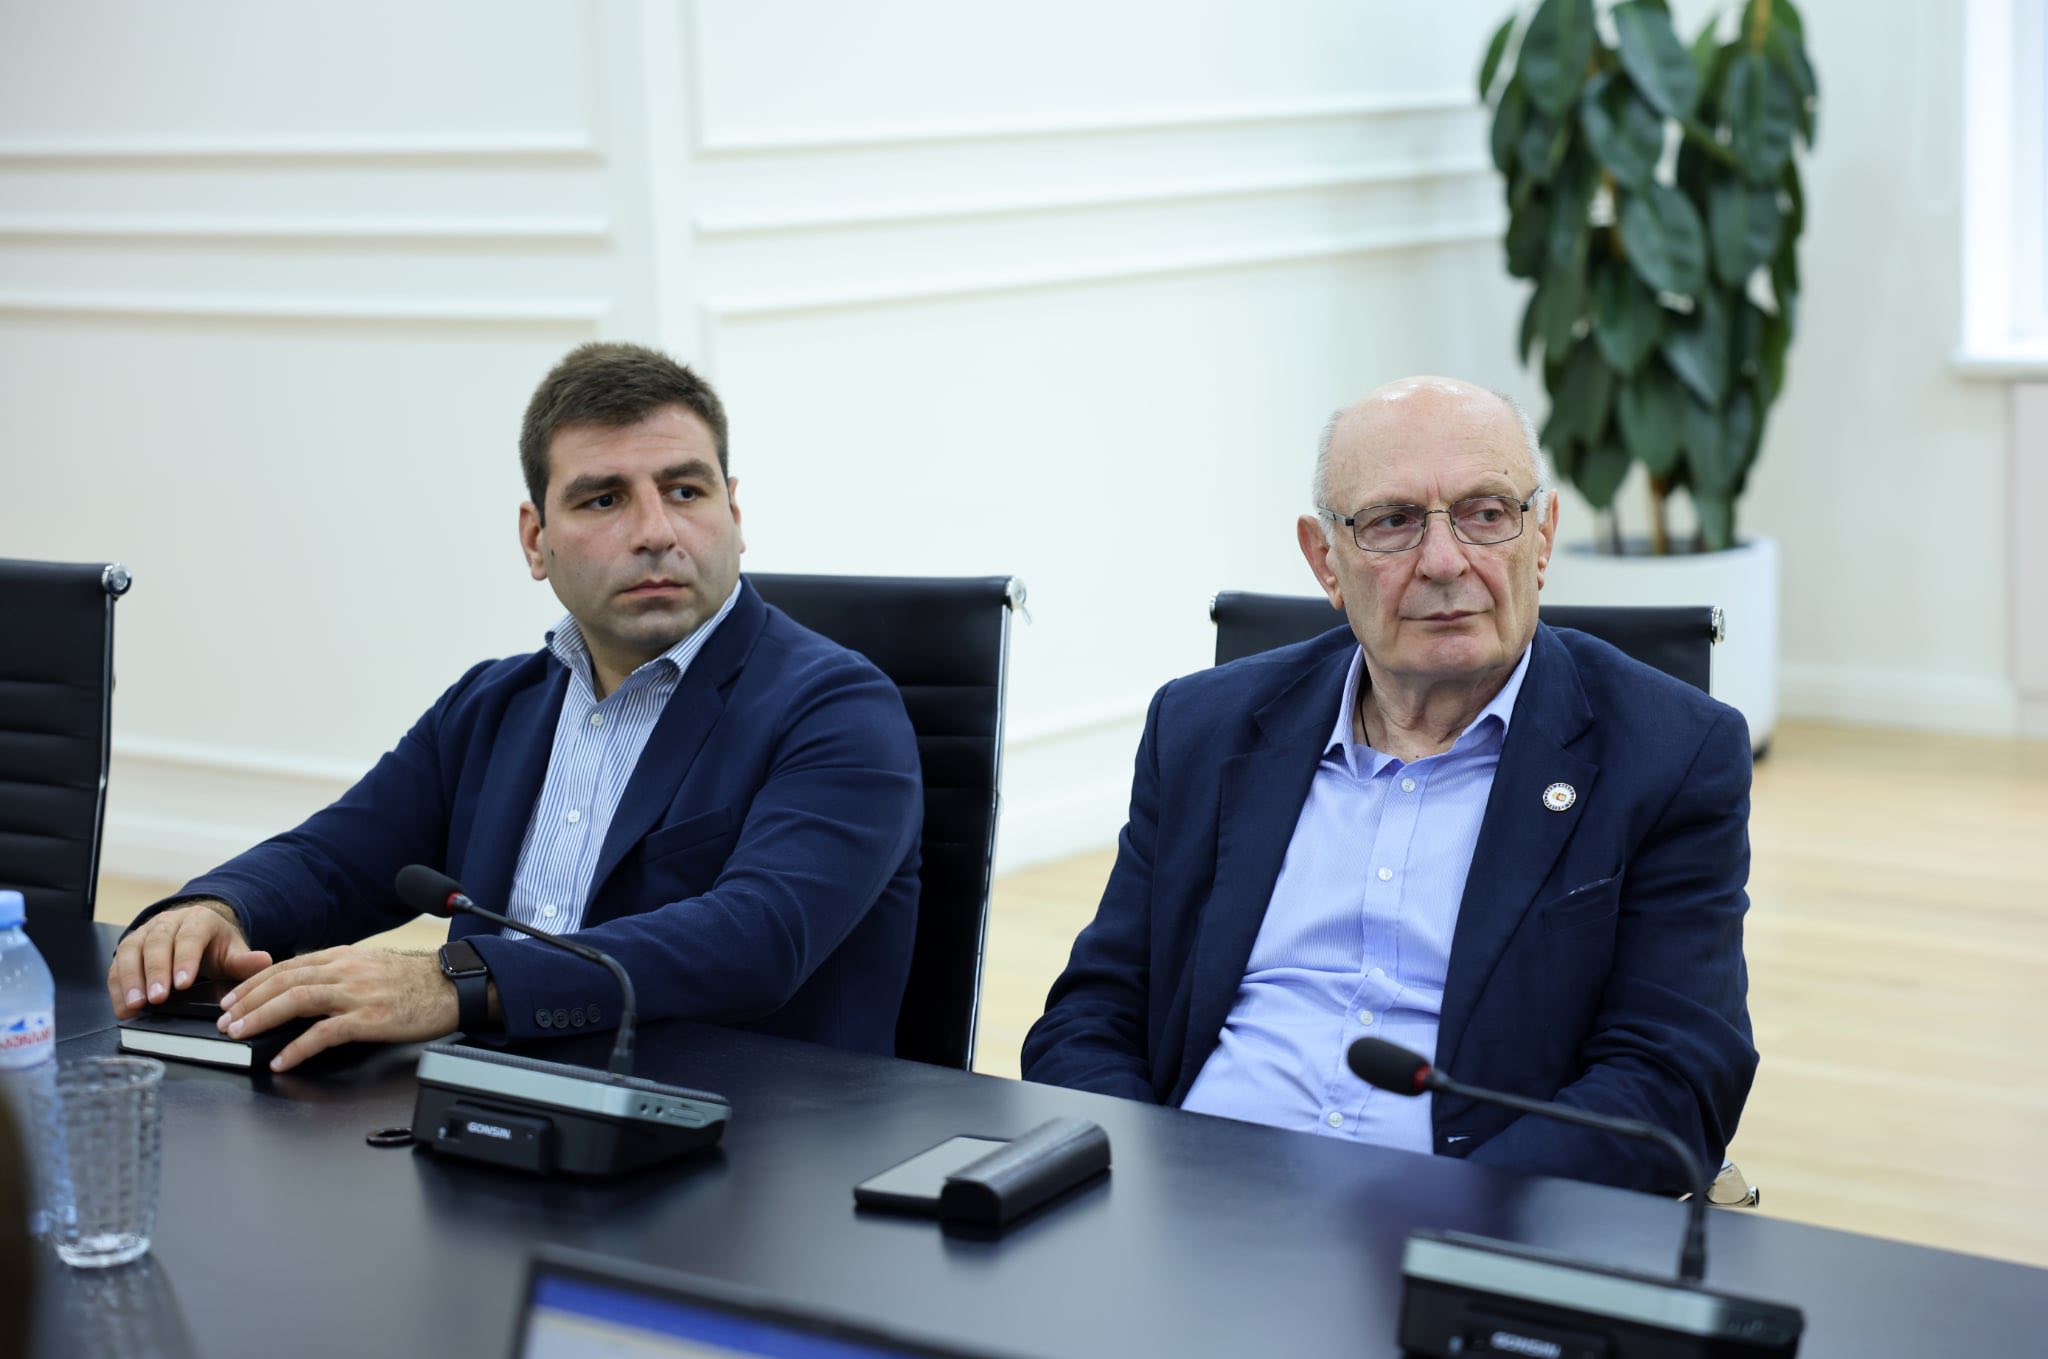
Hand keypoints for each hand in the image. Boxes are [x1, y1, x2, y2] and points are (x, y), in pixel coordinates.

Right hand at [108, 901, 273, 1018]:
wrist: (197, 932)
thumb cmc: (215, 945)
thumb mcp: (233, 951)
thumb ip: (245, 961)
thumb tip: (263, 961)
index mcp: (198, 920)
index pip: (190, 937)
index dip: (185, 959)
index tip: (183, 984)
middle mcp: (167, 922)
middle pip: (157, 943)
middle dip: (155, 972)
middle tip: (156, 998)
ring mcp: (144, 933)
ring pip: (131, 952)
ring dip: (131, 980)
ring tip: (136, 1005)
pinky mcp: (128, 948)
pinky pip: (117, 966)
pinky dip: (118, 987)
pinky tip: (123, 1007)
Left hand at [216, 948, 457, 1071]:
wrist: (454, 986)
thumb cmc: (417, 981)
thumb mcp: (372, 967)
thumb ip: (340, 974)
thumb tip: (307, 988)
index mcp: (344, 957)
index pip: (287, 966)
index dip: (253, 983)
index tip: (232, 998)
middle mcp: (346, 971)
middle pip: (284, 980)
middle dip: (247, 1000)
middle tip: (225, 1020)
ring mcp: (357, 994)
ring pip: (297, 1000)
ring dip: (261, 1017)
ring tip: (239, 1033)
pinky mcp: (370, 1019)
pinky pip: (324, 1033)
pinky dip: (297, 1047)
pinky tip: (282, 1059)